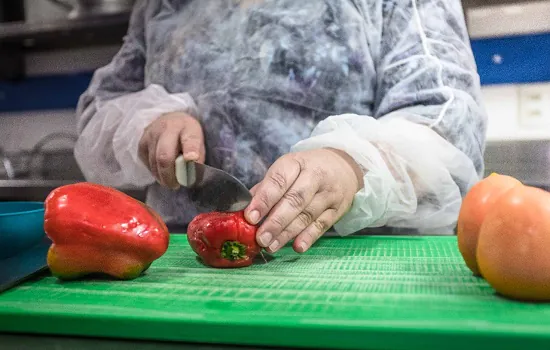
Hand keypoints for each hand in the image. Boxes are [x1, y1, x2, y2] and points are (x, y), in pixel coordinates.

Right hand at [138, 112, 204, 188]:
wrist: (169, 121)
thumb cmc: (186, 135)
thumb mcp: (198, 142)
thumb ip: (198, 157)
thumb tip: (192, 175)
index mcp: (187, 127)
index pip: (190, 139)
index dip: (191, 150)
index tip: (192, 159)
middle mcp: (167, 128)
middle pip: (165, 156)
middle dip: (170, 176)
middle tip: (175, 185)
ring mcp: (151, 135)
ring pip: (154, 163)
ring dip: (162, 176)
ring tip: (170, 181)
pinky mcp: (142, 143)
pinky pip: (147, 163)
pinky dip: (155, 172)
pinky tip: (161, 172)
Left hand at [245, 148, 363, 252]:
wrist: (344, 167)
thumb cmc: (307, 169)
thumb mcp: (288, 168)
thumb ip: (267, 187)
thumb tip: (244, 208)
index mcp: (296, 163)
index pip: (279, 181)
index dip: (264, 200)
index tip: (250, 217)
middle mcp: (315, 176)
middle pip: (295, 200)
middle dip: (275, 221)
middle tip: (260, 238)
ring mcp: (329, 194)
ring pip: (307, 215)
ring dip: (288, 233)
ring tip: (271, 246)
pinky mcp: (338, 210)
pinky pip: (322, 225)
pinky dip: (309, 237)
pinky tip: (297, 247)